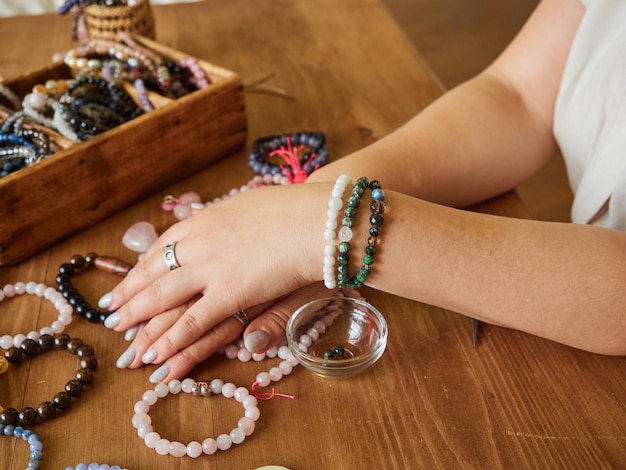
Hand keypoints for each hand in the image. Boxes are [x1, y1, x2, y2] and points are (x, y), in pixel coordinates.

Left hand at [102, 183, 330, 377]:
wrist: (319, 216)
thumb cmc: (294, 212)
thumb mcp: (253, 211)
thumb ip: (226, 224)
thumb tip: (194, 221)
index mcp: (205, 221)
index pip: (163, 247)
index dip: (143, 267)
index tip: (130, 279)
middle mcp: (200, 243)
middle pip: (155, 274)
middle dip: (130, 296)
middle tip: (110, 313)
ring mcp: (212, 268)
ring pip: (165, 300)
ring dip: (140, 322)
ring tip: (121, 340)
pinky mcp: (231, 293)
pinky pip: (194, 321)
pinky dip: (172, 339)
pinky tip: (154, 355)